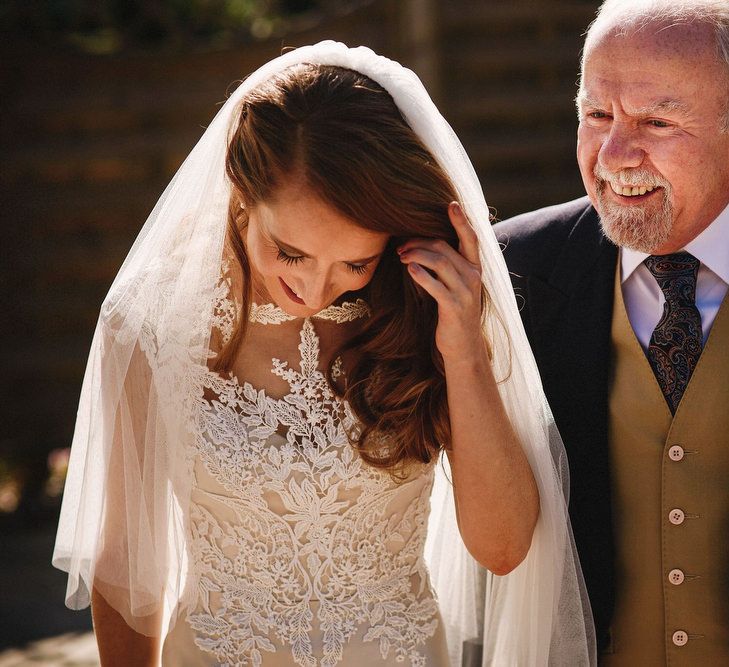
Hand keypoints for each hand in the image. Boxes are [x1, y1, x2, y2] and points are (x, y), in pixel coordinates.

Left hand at [397, 202, 483, 360]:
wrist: (463, 347)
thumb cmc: (454, 313)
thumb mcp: (455, 287)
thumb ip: (448, 268)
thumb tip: (425, 247)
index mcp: (474, 269)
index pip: (471, 239)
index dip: (462, 221)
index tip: (451, 204)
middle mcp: (473, 277)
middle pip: (446, 248)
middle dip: (421, 242)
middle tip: (401, 245)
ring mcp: (465, 293)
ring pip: (440, 262)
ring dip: (417, 255)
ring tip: (401, 255)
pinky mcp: (454, 308)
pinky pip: (435, 286)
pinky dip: (421, 275)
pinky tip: (409, 269)